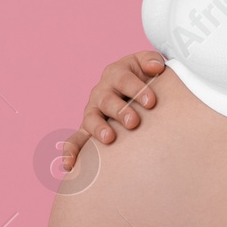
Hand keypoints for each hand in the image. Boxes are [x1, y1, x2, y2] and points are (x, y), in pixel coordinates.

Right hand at [62, 51, 165, 170]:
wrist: (136, 90)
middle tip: (133, 121)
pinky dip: (71, 151)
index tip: (151, 102)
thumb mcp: (147, 63)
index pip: (124, 80)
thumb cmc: (143, 77)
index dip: (137, 89)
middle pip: (107, 100)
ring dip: (99, 129)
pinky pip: (76, 140)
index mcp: (116, 74)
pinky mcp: (87, 130)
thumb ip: (151, 61)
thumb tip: (157, 67)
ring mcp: (93, 111)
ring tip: (109, 138)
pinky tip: (69, 165)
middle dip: (120, 111)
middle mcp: (101, 92)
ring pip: (91, 119)